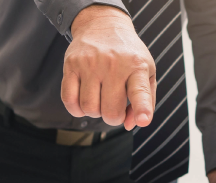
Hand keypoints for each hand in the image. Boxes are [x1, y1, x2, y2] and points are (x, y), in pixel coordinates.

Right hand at [62, 5, 155, 130]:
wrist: (103, 25)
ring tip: (100, 99)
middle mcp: (114, 64)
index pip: (140, 91)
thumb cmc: (128, 54)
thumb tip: (131, 124)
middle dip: (113, 118)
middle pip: (110, 112)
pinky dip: (76, 109)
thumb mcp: (146, 71)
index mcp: (137, 66)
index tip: (143, 120)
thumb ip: (146, 101)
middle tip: (115, 108)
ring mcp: (90, 64)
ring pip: (89, 109)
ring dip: (95, 112)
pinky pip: (69, 101)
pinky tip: (84, 100)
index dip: (141, 108)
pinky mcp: (71, 64)